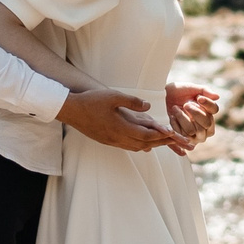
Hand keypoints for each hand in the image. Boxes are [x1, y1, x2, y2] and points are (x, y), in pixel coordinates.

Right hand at [61, 88, 181, 153]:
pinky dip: (138, 145)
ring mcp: (110, 141)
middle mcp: (116, 138)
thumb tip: (148, 107)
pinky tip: (141, 142)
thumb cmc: (91, 101)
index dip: (160, 135)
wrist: (70, 110)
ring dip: (149, 145)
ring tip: (160, 141)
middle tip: (173, 141)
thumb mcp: (113, 96)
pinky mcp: (106, 140)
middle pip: (143, 144)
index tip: (172, 134)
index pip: (146, 135)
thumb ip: (132, 102)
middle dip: (159, 142)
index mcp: (120, 127)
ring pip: (135, 147)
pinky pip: (126, 146)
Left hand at [165, 83, 221, 142]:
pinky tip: (171, 118)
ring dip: (183, 118)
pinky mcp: (182, 139)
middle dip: (196, 113)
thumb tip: (217, 97)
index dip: (208, 104)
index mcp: (208, 111)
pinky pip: (181, 136)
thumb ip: (204, 90)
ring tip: (174, 109)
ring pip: (193, 130)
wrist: (159, 98)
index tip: (199, 97)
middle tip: (186, 105)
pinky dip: (175, 125)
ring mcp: (193, 134)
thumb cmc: (177, 92)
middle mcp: (204, 125)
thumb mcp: (190, 88)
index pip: (214, 110)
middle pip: (207, 123)